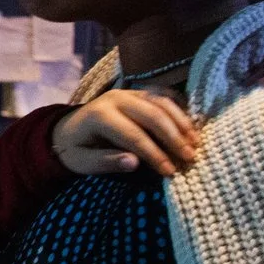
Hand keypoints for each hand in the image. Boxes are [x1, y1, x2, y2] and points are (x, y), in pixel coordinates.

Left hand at [51, 90, 198, 176]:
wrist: (68, 130)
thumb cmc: (76, 150)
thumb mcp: (83, 162)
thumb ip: (106, 162)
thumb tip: (134, 163)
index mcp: (99, 116)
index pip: (133, 135)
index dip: (154, 154)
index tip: (170, 171)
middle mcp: (115, 98)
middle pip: (152, 115)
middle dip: (173, 137)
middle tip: (190, 157)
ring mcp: (127, 92)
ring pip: (160, 102)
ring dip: (181, 122)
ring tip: (195, 142)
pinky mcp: (137, 92)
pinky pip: (162, 94)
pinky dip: (179, 107)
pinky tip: (191, 123)